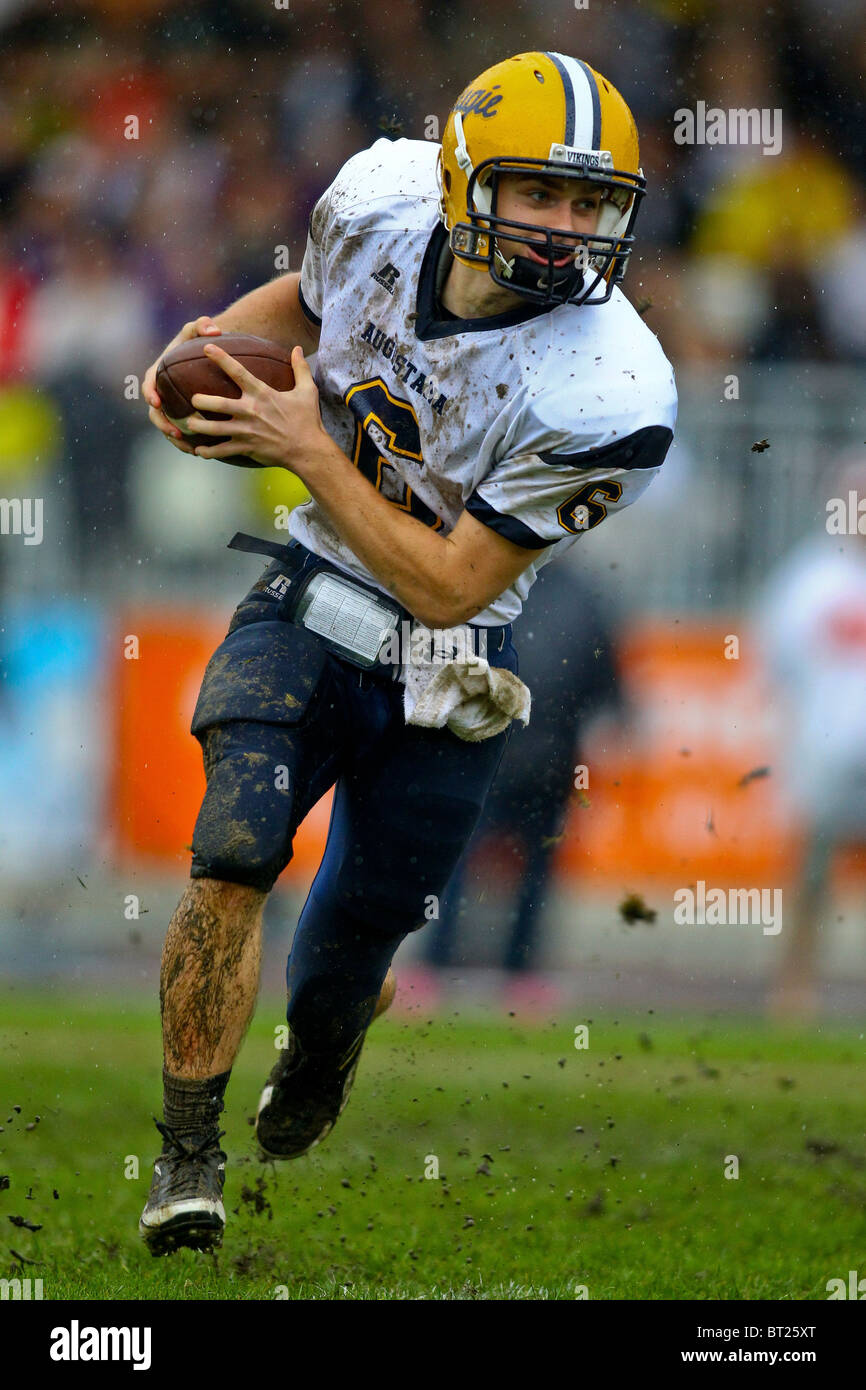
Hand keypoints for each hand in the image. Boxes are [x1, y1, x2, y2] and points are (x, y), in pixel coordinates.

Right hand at [143, 315, 222, 453]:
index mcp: (158, 372)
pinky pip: (180, 432)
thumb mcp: (199, 328)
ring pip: (167, 426)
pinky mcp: (179, 416)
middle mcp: (161, 392)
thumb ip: (203, 324)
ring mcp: (170, 406)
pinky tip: (199, 452)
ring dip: (174, 438)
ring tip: (188, 446)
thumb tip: (213, 330)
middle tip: (174, 431)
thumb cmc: (199, 340)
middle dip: (162, 423)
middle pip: (155, 412)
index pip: (149, 384)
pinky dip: (186, 442)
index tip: (156, 401)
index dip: (150, 393)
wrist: (206, 355)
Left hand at [187, 343, 325, 471]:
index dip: (221, 358)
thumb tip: (298, 348)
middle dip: (201, 401)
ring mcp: (246, 431)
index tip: (206, 348)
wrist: (308, 450)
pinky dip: (209, 451)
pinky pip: (222, 450)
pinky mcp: (246, 448)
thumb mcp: (307, 391)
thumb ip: (300, 368)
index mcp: (262, 394)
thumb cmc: (307, 420)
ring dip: (199, 426)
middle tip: (193, 399)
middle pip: (218, 404)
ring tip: (189, 423)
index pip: (238, 372)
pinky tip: (199, 451)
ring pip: (215, 429)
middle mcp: (250, 411)